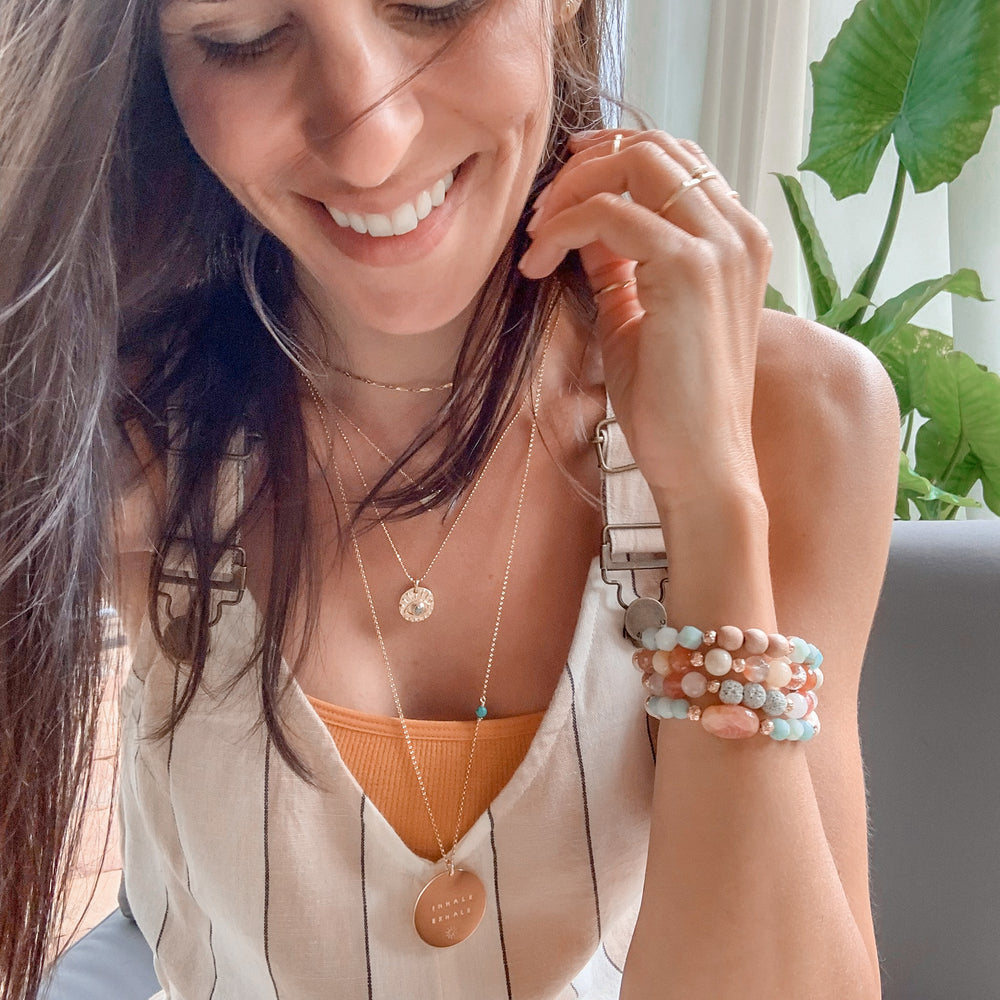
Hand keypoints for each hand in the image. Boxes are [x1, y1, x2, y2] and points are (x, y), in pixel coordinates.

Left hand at [518, 130, 771, 501]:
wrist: (702, 465)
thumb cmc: (672, 404)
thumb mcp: (637, 317)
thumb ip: (619, 266)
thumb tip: (581, 230)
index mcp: (736, 240)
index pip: (675, 160)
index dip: (612, 157)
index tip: (562, 186)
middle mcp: (738, 231)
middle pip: (654, 146)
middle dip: (584, 167)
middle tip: (539, 212)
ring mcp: (720, 246)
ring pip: (634, 164)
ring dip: (569, 191)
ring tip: (534, 238)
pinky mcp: (689, 270)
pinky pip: (609, 213)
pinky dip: (562, 229)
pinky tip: (537, 264)